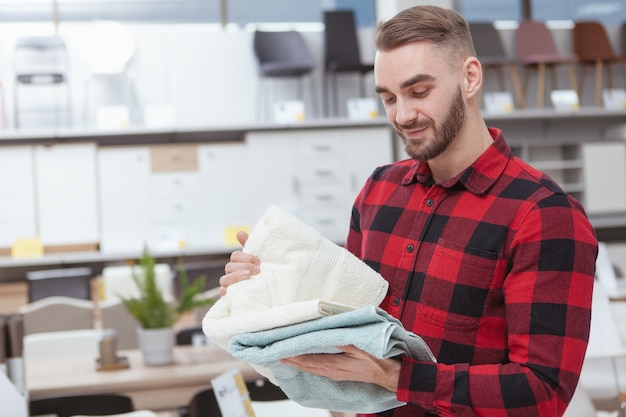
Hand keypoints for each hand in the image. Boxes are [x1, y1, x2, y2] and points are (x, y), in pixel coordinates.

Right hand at [219, 231, 260, 294]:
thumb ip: (249, 244)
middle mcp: (231, 273)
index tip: (258, 261)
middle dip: (244, 266)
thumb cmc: (261, 271)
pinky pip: (222, 293)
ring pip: (224, 279)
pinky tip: (226, 291)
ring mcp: (230, 285)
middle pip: (229, 267)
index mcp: (238, 263)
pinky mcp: (231, 296)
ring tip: (248, 275)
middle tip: (257, 270)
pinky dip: (222, 291)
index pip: (235, 256)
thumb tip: (239, 233)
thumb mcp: (258, 257)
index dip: (246, 257)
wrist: (271, 290)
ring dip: (236, 276)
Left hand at [280, 345, 400, 392]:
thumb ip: (345, 343)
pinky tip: (304, 364)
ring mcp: (334, 374)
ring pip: (311, 370)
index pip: (309, 361)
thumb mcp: (361, 349)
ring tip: (287, 359)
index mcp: (335, 365)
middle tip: (278, 355)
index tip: (282, 352)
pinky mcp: (338, 374)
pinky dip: (307, 367)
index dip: (295, 357)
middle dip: (292, 361)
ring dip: (298, 364)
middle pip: (306, 366)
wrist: (386, 375)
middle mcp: (331, 371)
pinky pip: (318, 371)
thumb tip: (332, 337)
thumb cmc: (375, 361)